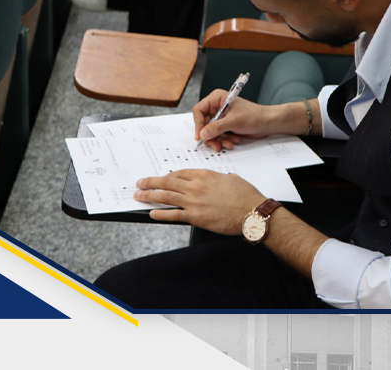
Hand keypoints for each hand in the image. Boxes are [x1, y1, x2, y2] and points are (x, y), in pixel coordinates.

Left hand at [133, 170, 265, 234]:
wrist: (252, 212)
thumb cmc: (247, 196)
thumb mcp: (234, 180)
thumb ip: (224, 179)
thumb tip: (224, 179)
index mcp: (205, 175)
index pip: (180, 173)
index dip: (168, 175)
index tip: (161, 177)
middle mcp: (196, 186)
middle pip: (168, 182)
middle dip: (151, 182)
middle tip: (140, 183)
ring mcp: (194, 201)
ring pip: (166, 196)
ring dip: (149, 195)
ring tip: (138, 195)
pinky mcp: (195, 217)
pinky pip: (173, 215)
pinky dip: (160, 213)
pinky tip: (151, 213)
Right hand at [192, 89, 279, 151]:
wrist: (268, 123)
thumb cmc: (254, 116)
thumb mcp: (233, 121)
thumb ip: (216, 128)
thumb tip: (202, 134)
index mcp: (216, 99)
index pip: (199, 110)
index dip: (198, 124)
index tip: (200, 136)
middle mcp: (217, 107)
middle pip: (203, 124)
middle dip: (210, 136)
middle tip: (216, 145)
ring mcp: (221, 117)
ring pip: (210, 132)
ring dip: (218, 140)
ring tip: (228, 143)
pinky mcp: (226, 126)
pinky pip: (218, 135)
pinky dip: (224, 140)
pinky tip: (233, 141)